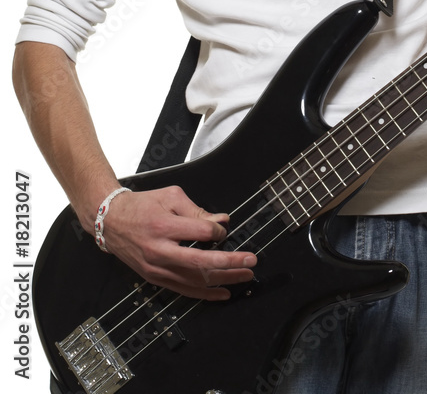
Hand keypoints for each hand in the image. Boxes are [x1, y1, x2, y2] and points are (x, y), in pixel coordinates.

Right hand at [101, 185, 256, 299]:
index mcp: (164, 226)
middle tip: (251, 261)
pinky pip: (184, 290)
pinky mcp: (156, 278)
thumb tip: (222, 220)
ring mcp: (157, 268)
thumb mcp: (170, 196)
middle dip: (230, 262)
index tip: (223, 228)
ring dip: (223, 279)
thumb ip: (197, 209)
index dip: (217, 230)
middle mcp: (160, 251)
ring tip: (244, 275)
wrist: (112, 222)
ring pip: (195, 280)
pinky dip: (205, 294)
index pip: (201, 232)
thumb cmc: (142, 206)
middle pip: (201, 262)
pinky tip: (223, 292)